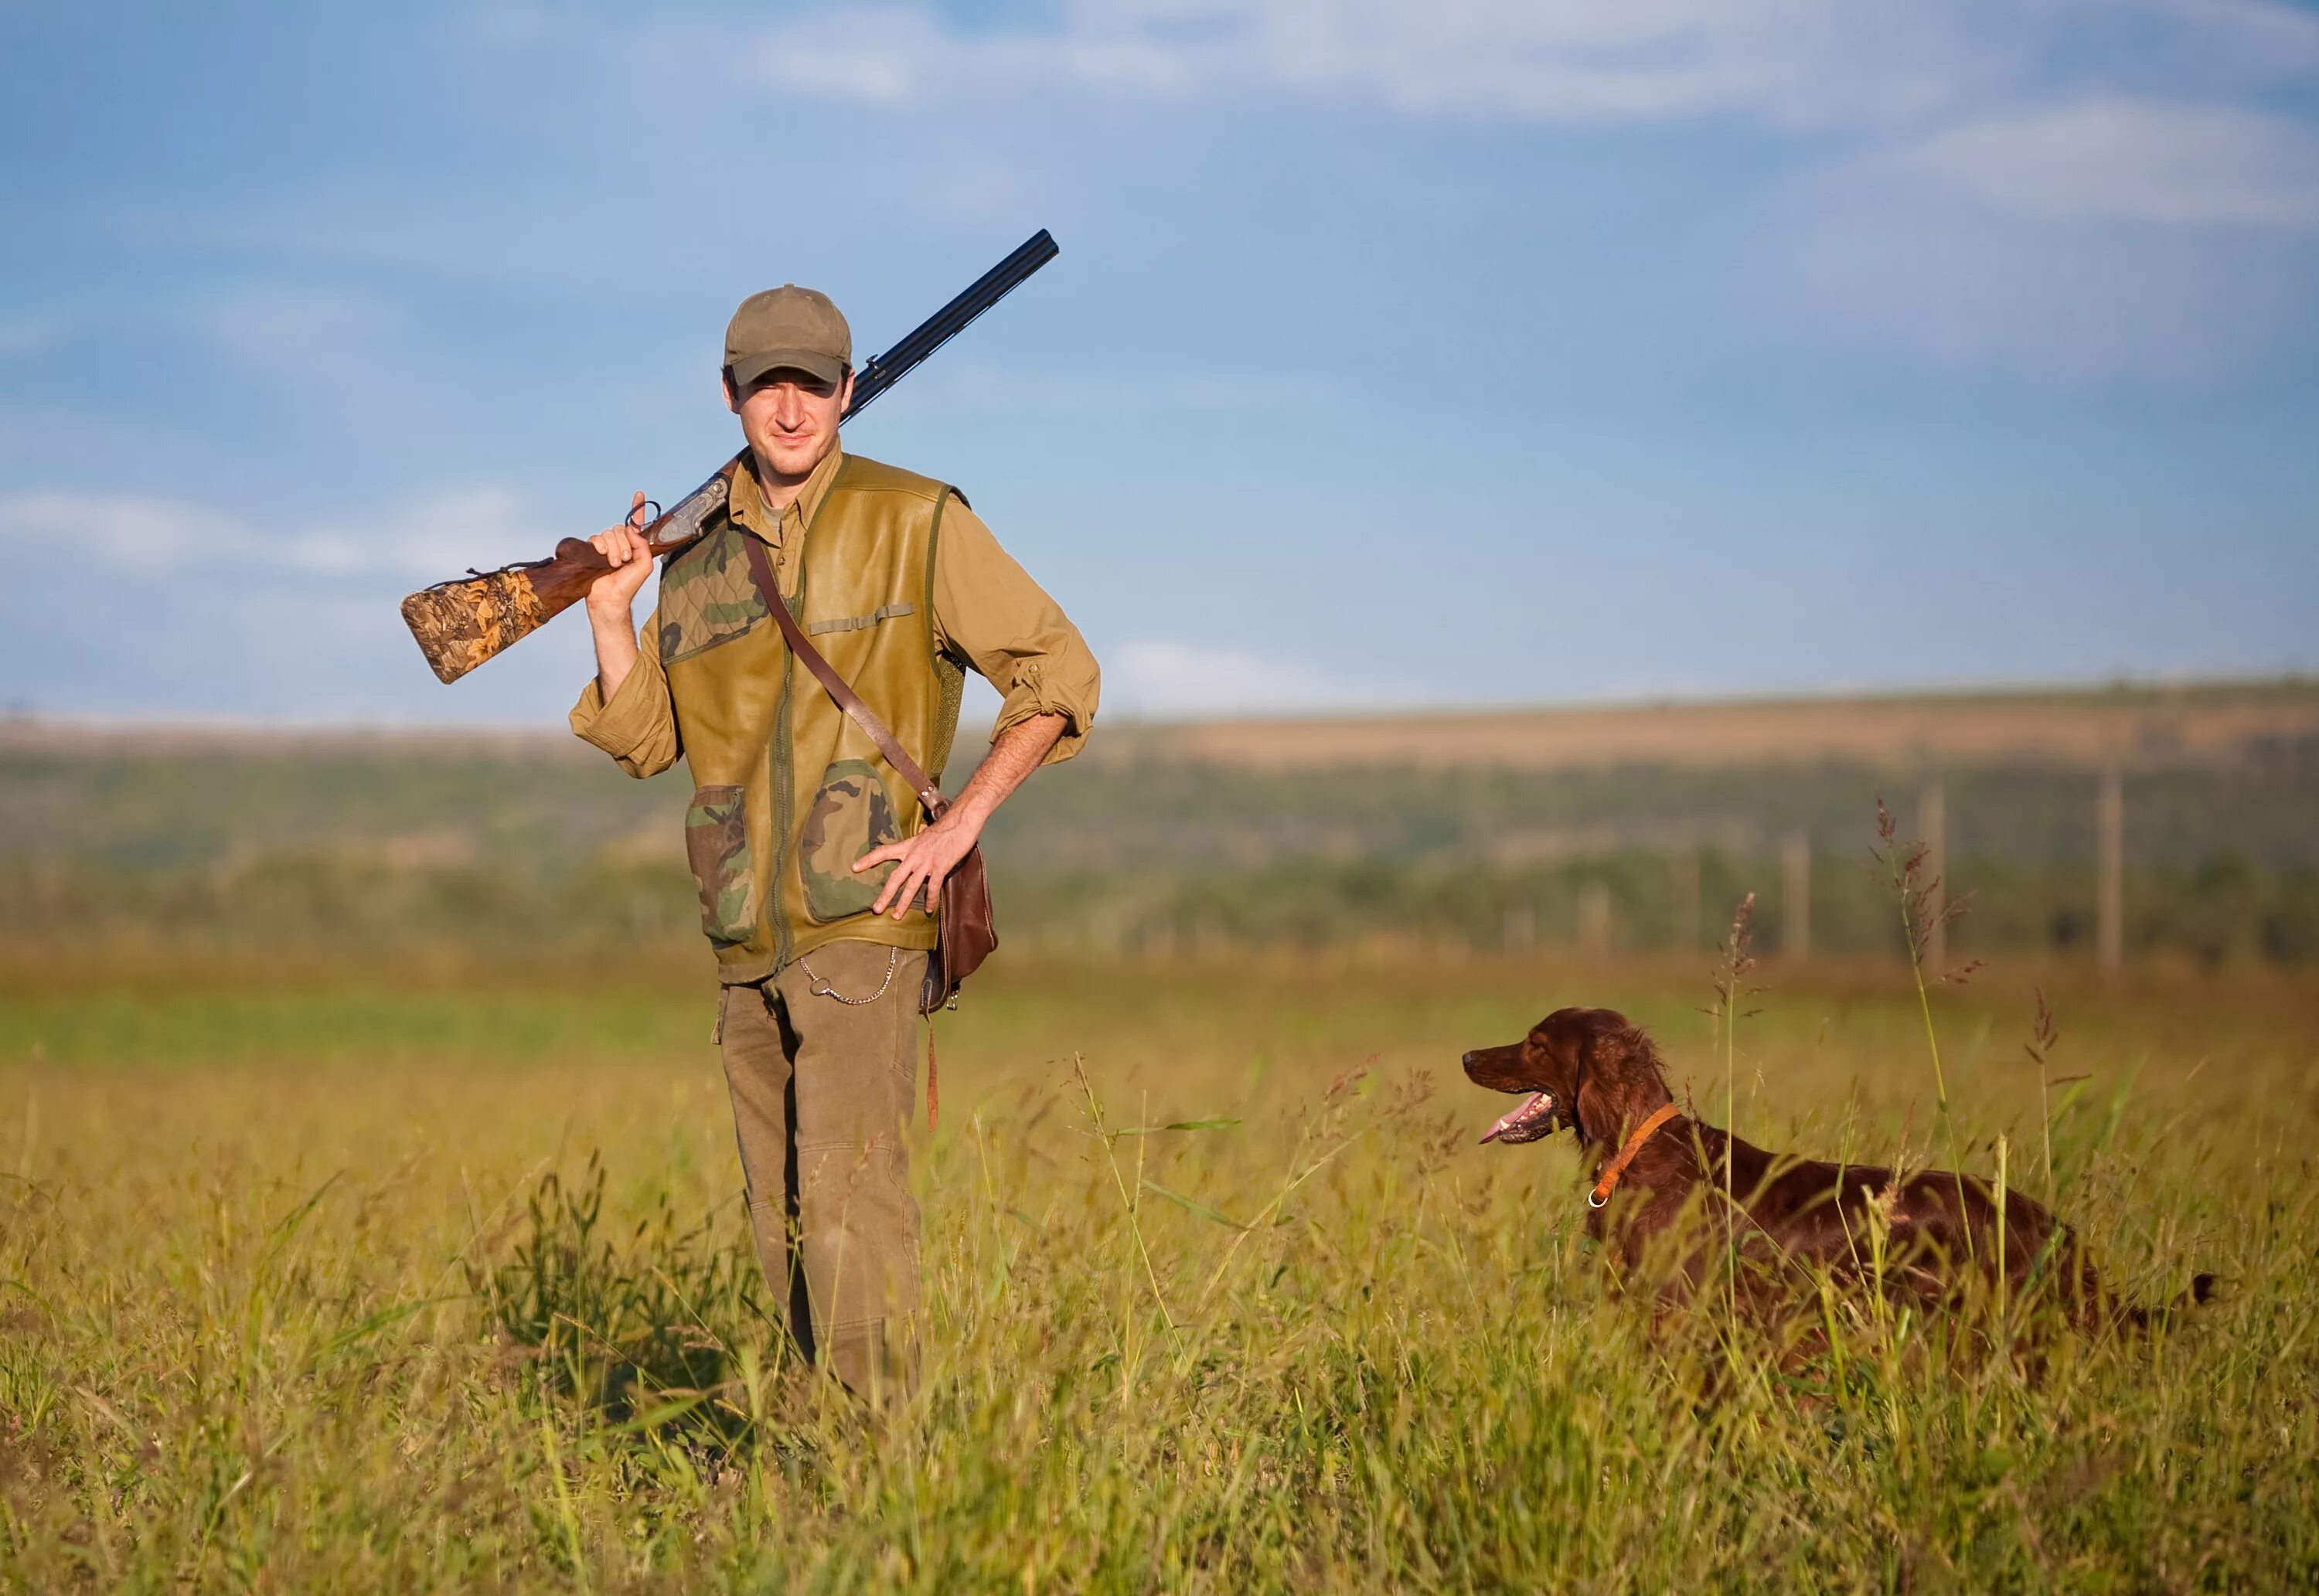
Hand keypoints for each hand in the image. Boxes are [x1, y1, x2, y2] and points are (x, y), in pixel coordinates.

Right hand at [584, 491, 655, 619]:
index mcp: (633, 546)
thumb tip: (631, 531)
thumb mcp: (645, 565)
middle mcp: (619, 544)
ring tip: (614, 564)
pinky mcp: (592, 550)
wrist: (609, 598)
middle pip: (620, 529)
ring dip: (613, 548)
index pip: (635, 523)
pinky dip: (601, 546)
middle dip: (624, 544)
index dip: (637, 508)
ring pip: (609, 533)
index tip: (639, 494)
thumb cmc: (628, 585)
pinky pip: (596, 538)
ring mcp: (606, 547)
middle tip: (624, 560)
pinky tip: (602, 557)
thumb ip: (643, 545)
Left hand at [853, 808, 983, 918]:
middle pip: (896, 877)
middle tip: (876, 909)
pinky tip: (928, 910)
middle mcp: (914, 855)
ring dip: (903, 902)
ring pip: (912, 886)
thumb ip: (921, 835)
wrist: (961, 822)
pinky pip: (933, 887)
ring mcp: (927, 862)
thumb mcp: (927, 831)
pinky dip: (930, 900)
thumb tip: (921, 829)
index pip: (884, 852)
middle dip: (885, 894)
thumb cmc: (946, 826)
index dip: (868, 860)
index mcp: (909, 845)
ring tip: (896, 916)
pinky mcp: (941, 867)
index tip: (854, 867)